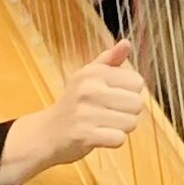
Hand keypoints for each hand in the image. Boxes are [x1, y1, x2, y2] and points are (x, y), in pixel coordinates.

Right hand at [0, 41, 148, 184]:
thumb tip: (126, 43)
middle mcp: (89, 89)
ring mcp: (86, 113)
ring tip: (102, 125)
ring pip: (130, 123)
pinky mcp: (85, 135)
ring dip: (120, 128)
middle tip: (108, 114)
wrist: (46, 133)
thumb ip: (109, 60)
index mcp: (93, 73)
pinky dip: (112, 141)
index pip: (137, 82)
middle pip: (137, 104)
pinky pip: (119, 139)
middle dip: (127, 113)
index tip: (112, 97)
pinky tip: (98, 136)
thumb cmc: (73, 103)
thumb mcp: (87, 76)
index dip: (129, 93)